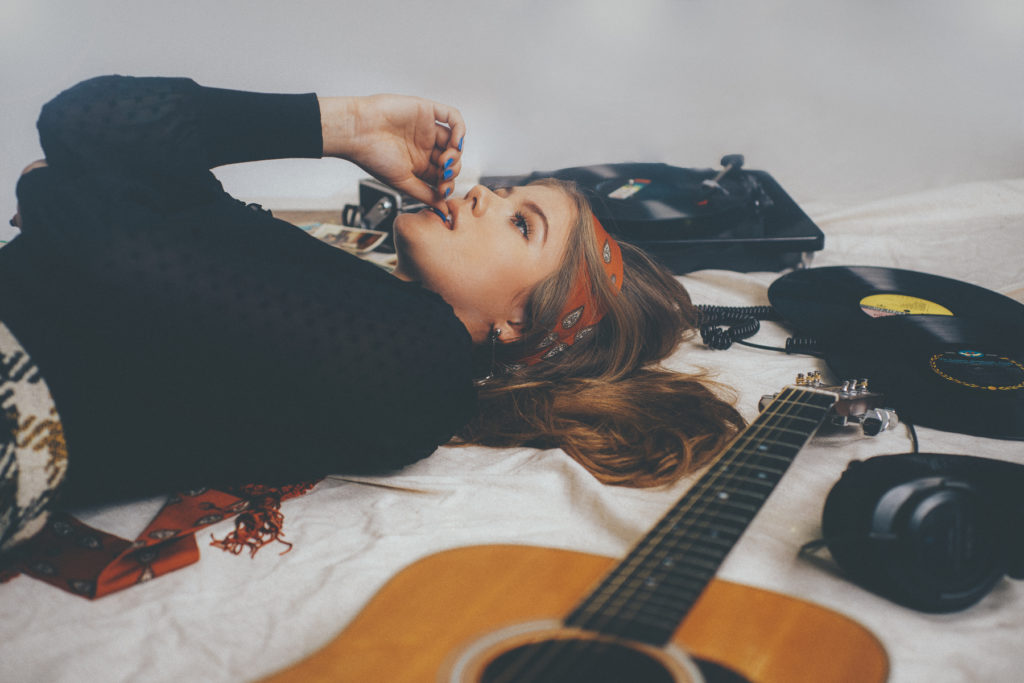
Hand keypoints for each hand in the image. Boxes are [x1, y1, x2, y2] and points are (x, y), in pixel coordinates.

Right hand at [319, 94, 465, 212]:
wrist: (356, 133)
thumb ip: (425, 194)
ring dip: (457, 152)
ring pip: (455, 139)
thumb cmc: (372, 157)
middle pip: (452, 158)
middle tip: (444, 173)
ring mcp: (427, 128)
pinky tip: (456, 141)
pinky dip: (460, 129)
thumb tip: (443, 209)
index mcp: (418, 163)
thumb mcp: (403, 182)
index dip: (448, 182)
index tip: (443, 189)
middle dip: (453, 169)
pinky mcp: (427, 111)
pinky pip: (453, 116)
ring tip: (446, 160)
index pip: (444, 175)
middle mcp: (424, 146)